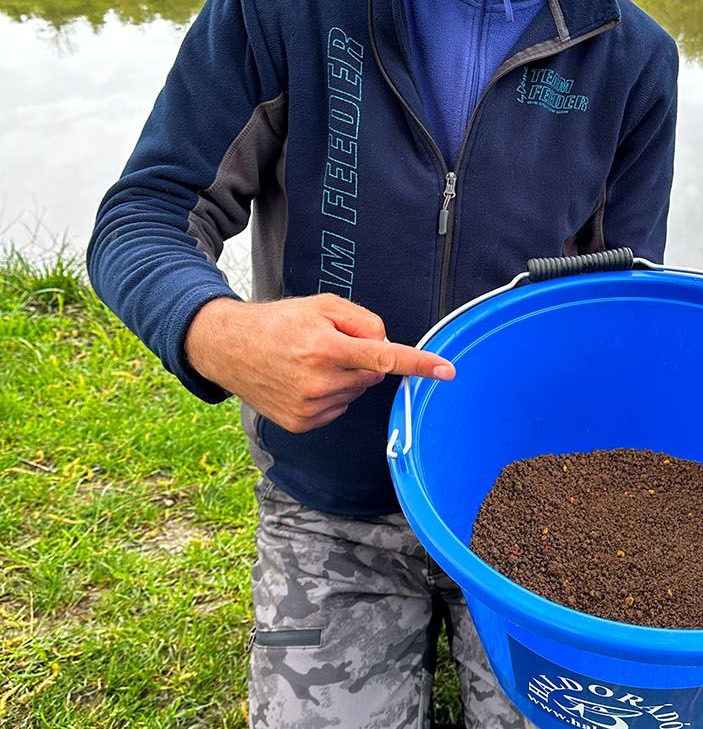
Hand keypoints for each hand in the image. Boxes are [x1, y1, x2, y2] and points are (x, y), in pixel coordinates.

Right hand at [184, 294, 454, 433]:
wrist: (229, 348)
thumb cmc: (279, 322)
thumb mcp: (322, 305)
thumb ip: (362, 320)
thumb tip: (386, 344)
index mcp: (326, 347)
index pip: (384, 357)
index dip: (419, 364)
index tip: (447, 370)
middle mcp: (319, 382)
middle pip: (372, 375)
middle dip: (362, 360)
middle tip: (330, 345)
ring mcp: (310, 407)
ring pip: (356, 393)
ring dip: (345, 378)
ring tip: (310, 362)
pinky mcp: (302, 423)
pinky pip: (338, 408)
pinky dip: (331, 395)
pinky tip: (304, 381)